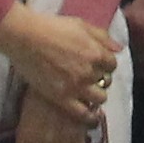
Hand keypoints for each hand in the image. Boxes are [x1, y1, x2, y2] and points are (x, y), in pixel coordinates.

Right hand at [0, 2, 122, 124]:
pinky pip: (83, 114)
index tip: (97, 65)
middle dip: (100, 79)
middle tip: (88, 78)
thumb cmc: (51, 27)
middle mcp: (90, 71)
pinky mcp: (62, 98)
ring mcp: (77, 86)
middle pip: (106, 81)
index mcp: (96, 53)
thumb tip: (119, 49)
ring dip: (95, 95)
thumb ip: (102, 37)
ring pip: (100, 98)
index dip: (105, 65)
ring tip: (86, 93)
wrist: (25, 37)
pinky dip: (90, 117)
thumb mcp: (81, 25)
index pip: (112, 65)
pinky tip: (90, 117)